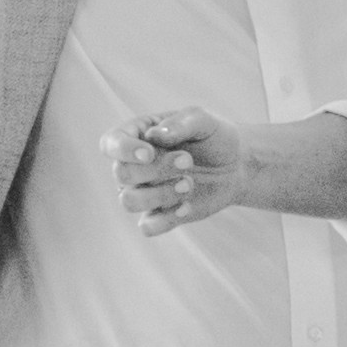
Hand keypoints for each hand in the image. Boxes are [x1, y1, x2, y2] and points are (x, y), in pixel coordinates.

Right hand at [116, 107, 257, 236]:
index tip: (149, 154)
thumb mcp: (203, 120)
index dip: (122, 150)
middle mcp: (133, 165)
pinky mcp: (158, 215)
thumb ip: (180, 122)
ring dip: (160, 194)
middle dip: (156, 170)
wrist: (236, 165)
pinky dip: (166, 219)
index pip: (110, 143)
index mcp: (137, 135)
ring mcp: (143, 192)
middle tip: (188, 161)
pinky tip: (187, 206)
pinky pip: (147, 227)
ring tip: (188, 183)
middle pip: (122, 174)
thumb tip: (154, 136)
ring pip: (128, 202)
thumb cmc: (213, 136)